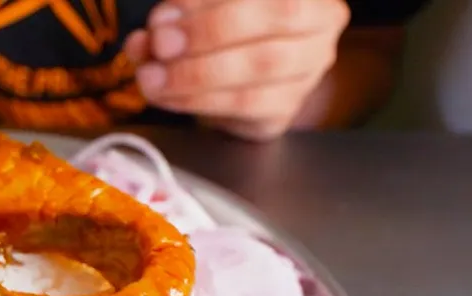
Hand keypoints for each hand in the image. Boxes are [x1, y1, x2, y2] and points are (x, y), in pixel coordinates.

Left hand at [124, 0, 350, 140]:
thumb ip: (176, 15)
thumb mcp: (198, 10)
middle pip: (278, 19)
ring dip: (197, 75)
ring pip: (262, 69)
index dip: (210, 3)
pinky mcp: (286, 110)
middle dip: (208, 33)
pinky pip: (246, 107)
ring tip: (154, 77)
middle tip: (160, 45)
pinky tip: (169, 96)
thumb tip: (151, 35)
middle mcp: (320, 25)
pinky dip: (200, 101)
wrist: (232, 72)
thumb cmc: (219, 27)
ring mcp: (309, 71)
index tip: (163, 19)